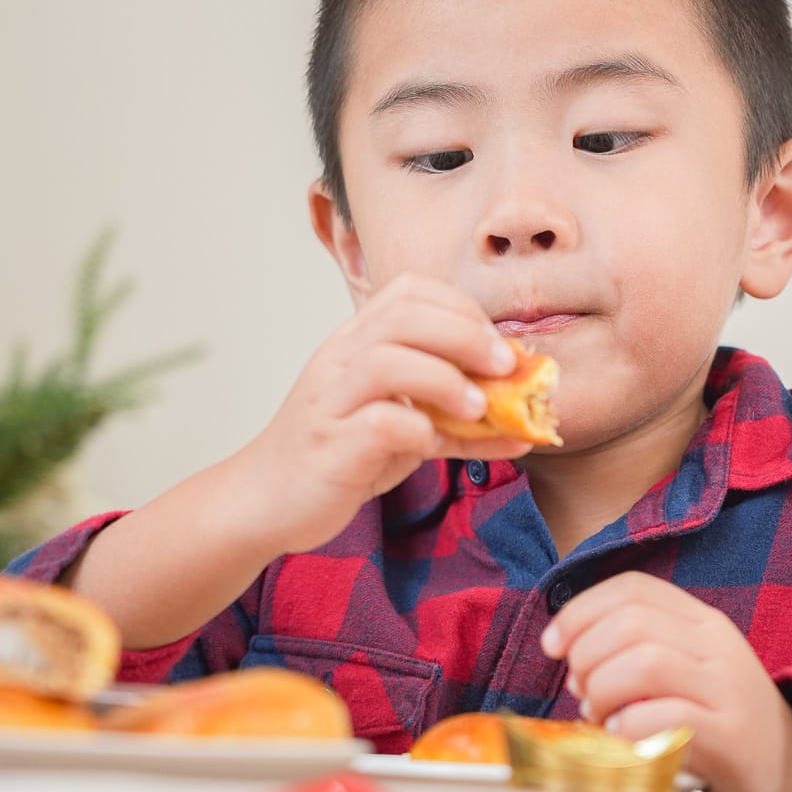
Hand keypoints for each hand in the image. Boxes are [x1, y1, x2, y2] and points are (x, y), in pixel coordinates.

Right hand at [230, 273, 532, 558]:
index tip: (498, 346)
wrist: (267, 500)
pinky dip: (417, 428)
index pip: (411, 292)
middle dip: (467, 335)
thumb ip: (454, 418)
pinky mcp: (328, 445)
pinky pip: (377, 422)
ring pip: (388, 361)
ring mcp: (330, 400)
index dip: (464, 309)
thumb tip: (524, 425)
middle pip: (404, 314)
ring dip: (445, 379)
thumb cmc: (341, 454)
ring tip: (479, 408)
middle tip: (505, 368)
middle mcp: (339, 360)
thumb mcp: (403, 426)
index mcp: (356, 342)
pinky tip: (433, 444)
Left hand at [540, 572, 791, 791]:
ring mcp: (728, 690)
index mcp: (701, 622)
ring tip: (598, 715)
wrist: (789, 774)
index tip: (554, 646)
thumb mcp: (685, 670)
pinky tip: (620, 738)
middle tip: (580, 691)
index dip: (581, 610)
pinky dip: (628, 726)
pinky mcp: (731, 737)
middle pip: (633, 623)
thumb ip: (636, 650)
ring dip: (603, 689)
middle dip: (587, 655)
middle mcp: (717, 647)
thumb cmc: (719, 721)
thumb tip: (570, 656)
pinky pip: (666, 717)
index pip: (634, 588)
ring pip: (646, 662)